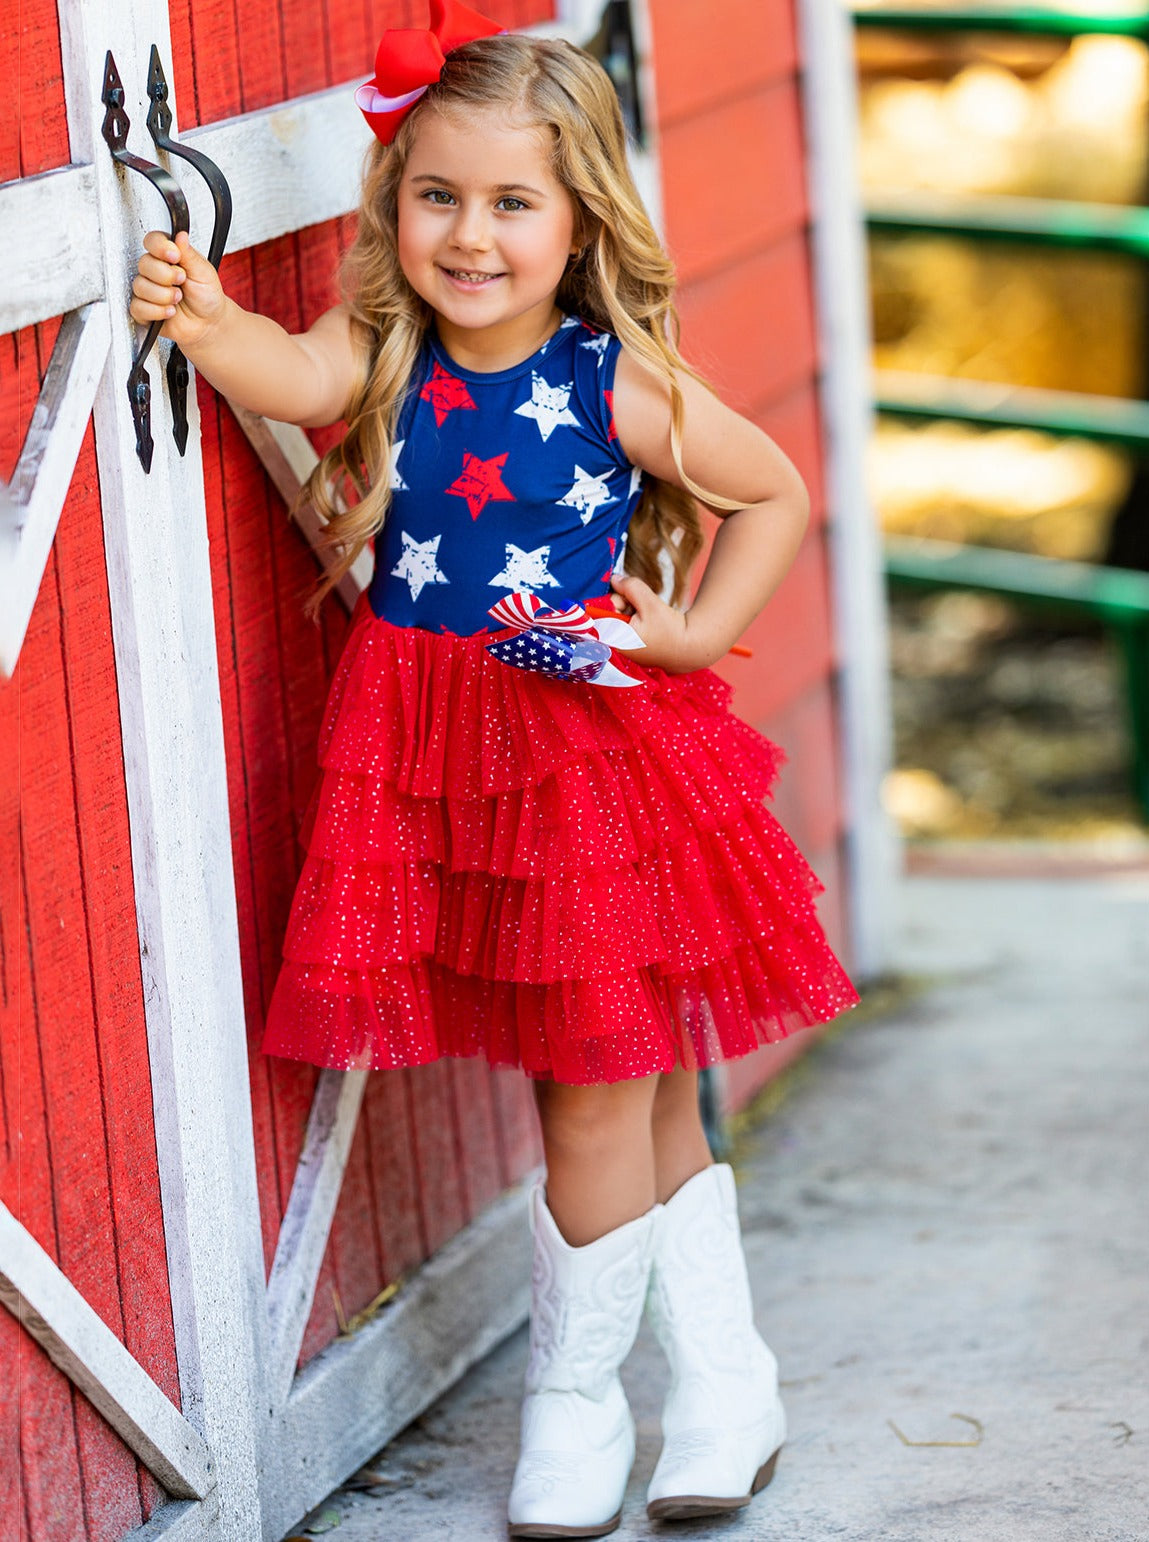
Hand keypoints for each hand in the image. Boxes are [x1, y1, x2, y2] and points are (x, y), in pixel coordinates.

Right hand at [129, 230, 226, 350]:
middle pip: (144, 263)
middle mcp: (155, 270)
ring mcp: (147, 289)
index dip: (160, 247)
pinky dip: (157, 311)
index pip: (152, 241)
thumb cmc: (207, 296)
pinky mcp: (143, 310)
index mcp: (168, 256)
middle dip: (166, 276)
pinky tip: (170, 312)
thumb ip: (189, 254)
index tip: (175, 256)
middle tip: (181, 282)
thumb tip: (180, 235)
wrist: (208, 323)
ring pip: (140, 286)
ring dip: (163, 295)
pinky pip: (138, 307)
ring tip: (178, 299)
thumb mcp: (203, 272)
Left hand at [607, 574, 718, 672]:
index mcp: (615, 641)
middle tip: (640, 604)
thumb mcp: (650, 603)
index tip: (623, 597)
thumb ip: (630, 588)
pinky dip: (634, 620)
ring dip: (629, 610)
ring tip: (647, 615)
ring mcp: (623, 650)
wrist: (690, 648)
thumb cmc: (670, 629)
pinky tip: (647, 621)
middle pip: (606, 616)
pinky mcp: (631, 648)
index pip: (597, 616)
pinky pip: (624, 627)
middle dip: (622, 604)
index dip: (611, 601)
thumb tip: (614, 579)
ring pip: (616, 620)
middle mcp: (615, 648)